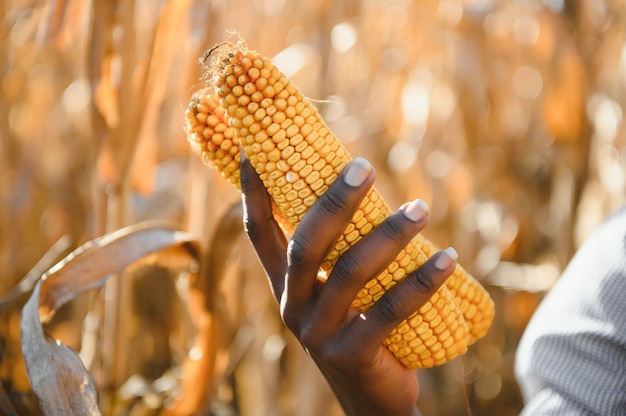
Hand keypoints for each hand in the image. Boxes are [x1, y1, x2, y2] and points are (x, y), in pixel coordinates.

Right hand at [240, 154, 457, 415]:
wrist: (370, 396)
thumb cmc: (357, 324)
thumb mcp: (335, 288)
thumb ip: (336, 249)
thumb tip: (358, 183)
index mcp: (284, 283)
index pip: (260, 230)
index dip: (255, 189)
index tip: (257, 146)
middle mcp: (292, 306)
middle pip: (306, 245)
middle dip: (335, 203)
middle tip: (365, 167)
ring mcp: (318, 333)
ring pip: (350, 274)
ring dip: (389, 236)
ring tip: (422, 208)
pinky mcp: (351, 356)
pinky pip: (389, 313)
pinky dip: (421, 282)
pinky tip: (448, 257)